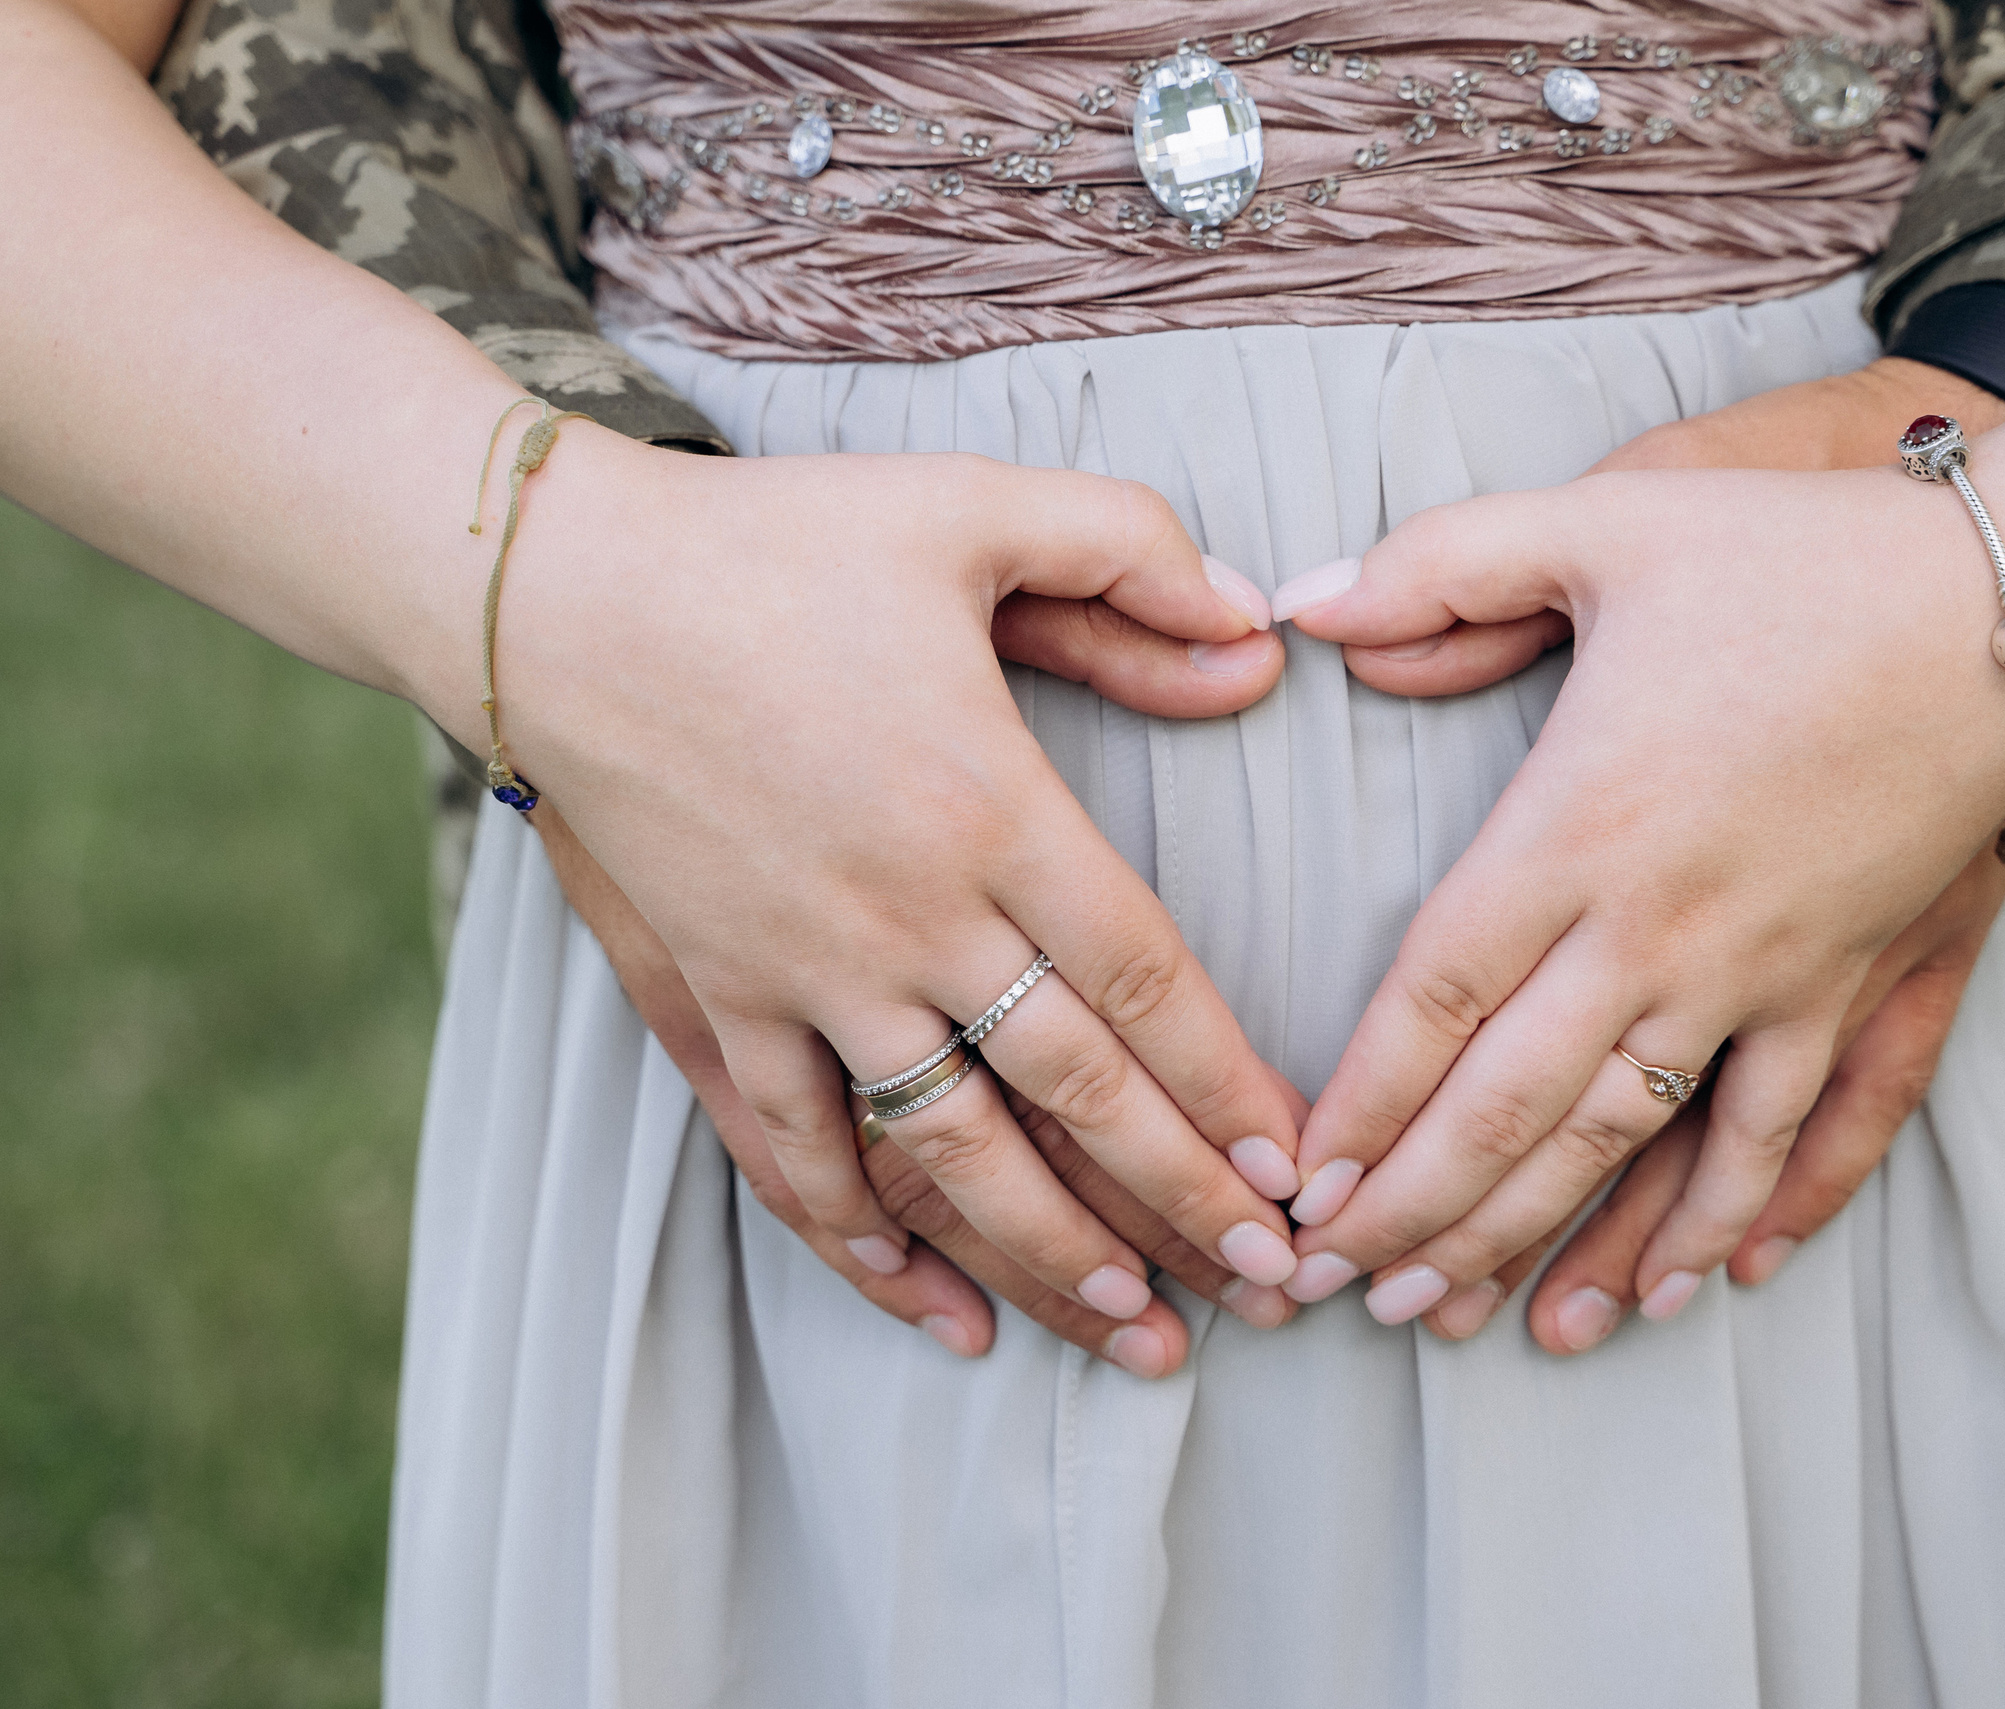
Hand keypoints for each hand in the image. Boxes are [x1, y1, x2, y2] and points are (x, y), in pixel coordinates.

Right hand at [498, 436, 1312, 1373]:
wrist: (552, 594)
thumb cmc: (772, 541)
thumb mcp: (971, 508)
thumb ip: (1133, 554)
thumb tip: (1262, 637)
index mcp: (989, 806)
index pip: (1143, 979)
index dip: (1227, 1086)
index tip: (1294, 1170)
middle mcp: (907, 917)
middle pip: (1071, 1093)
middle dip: (1178, 1204)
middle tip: (1268, 1291)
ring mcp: (803, 975)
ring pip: (946, 1156)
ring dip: (1049, 1257)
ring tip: (1137, 1337)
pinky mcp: (715, 1001)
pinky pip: (794, 1153)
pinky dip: (862, 1244)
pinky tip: (935, 1312)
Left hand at [1275, 404, 2004, 1326]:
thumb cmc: (1801, 557)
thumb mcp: (1608, 520)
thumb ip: (1439, 564)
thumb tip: (1295, 601)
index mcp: (1583, 824)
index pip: (1438, 997)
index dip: (1362, 1104)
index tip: (1299, 1187)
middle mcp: (1665, 926)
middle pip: (1513, 1107)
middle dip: (1415, 1213)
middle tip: (1334, 1291)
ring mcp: (1768, 973)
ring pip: (1633, 1146)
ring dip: (1543, 1243)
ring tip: (1462, 1322)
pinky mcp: (1855, 985)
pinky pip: (1796, 1133)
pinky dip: (1740, 1215)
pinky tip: (1690, 1287)